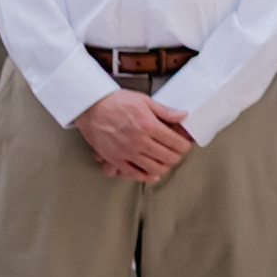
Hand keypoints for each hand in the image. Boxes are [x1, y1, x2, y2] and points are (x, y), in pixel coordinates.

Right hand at [77, 90, 192, 183]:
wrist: (91, 107)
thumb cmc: (116, 101)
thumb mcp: (144, 100)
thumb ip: (165, 111)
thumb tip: (182, 116)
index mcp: (148, 125)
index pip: (175, 142)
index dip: (184, 146)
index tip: (184, 145)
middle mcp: (139, 140)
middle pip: (167, 157)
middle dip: (176, 156)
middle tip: (177, 153)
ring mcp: (126, 151)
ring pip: (153, 168)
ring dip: (164, 167)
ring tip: (166, 162)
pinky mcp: (115, 159)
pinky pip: (134, 173)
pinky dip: (146, 176)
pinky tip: (152, 173)